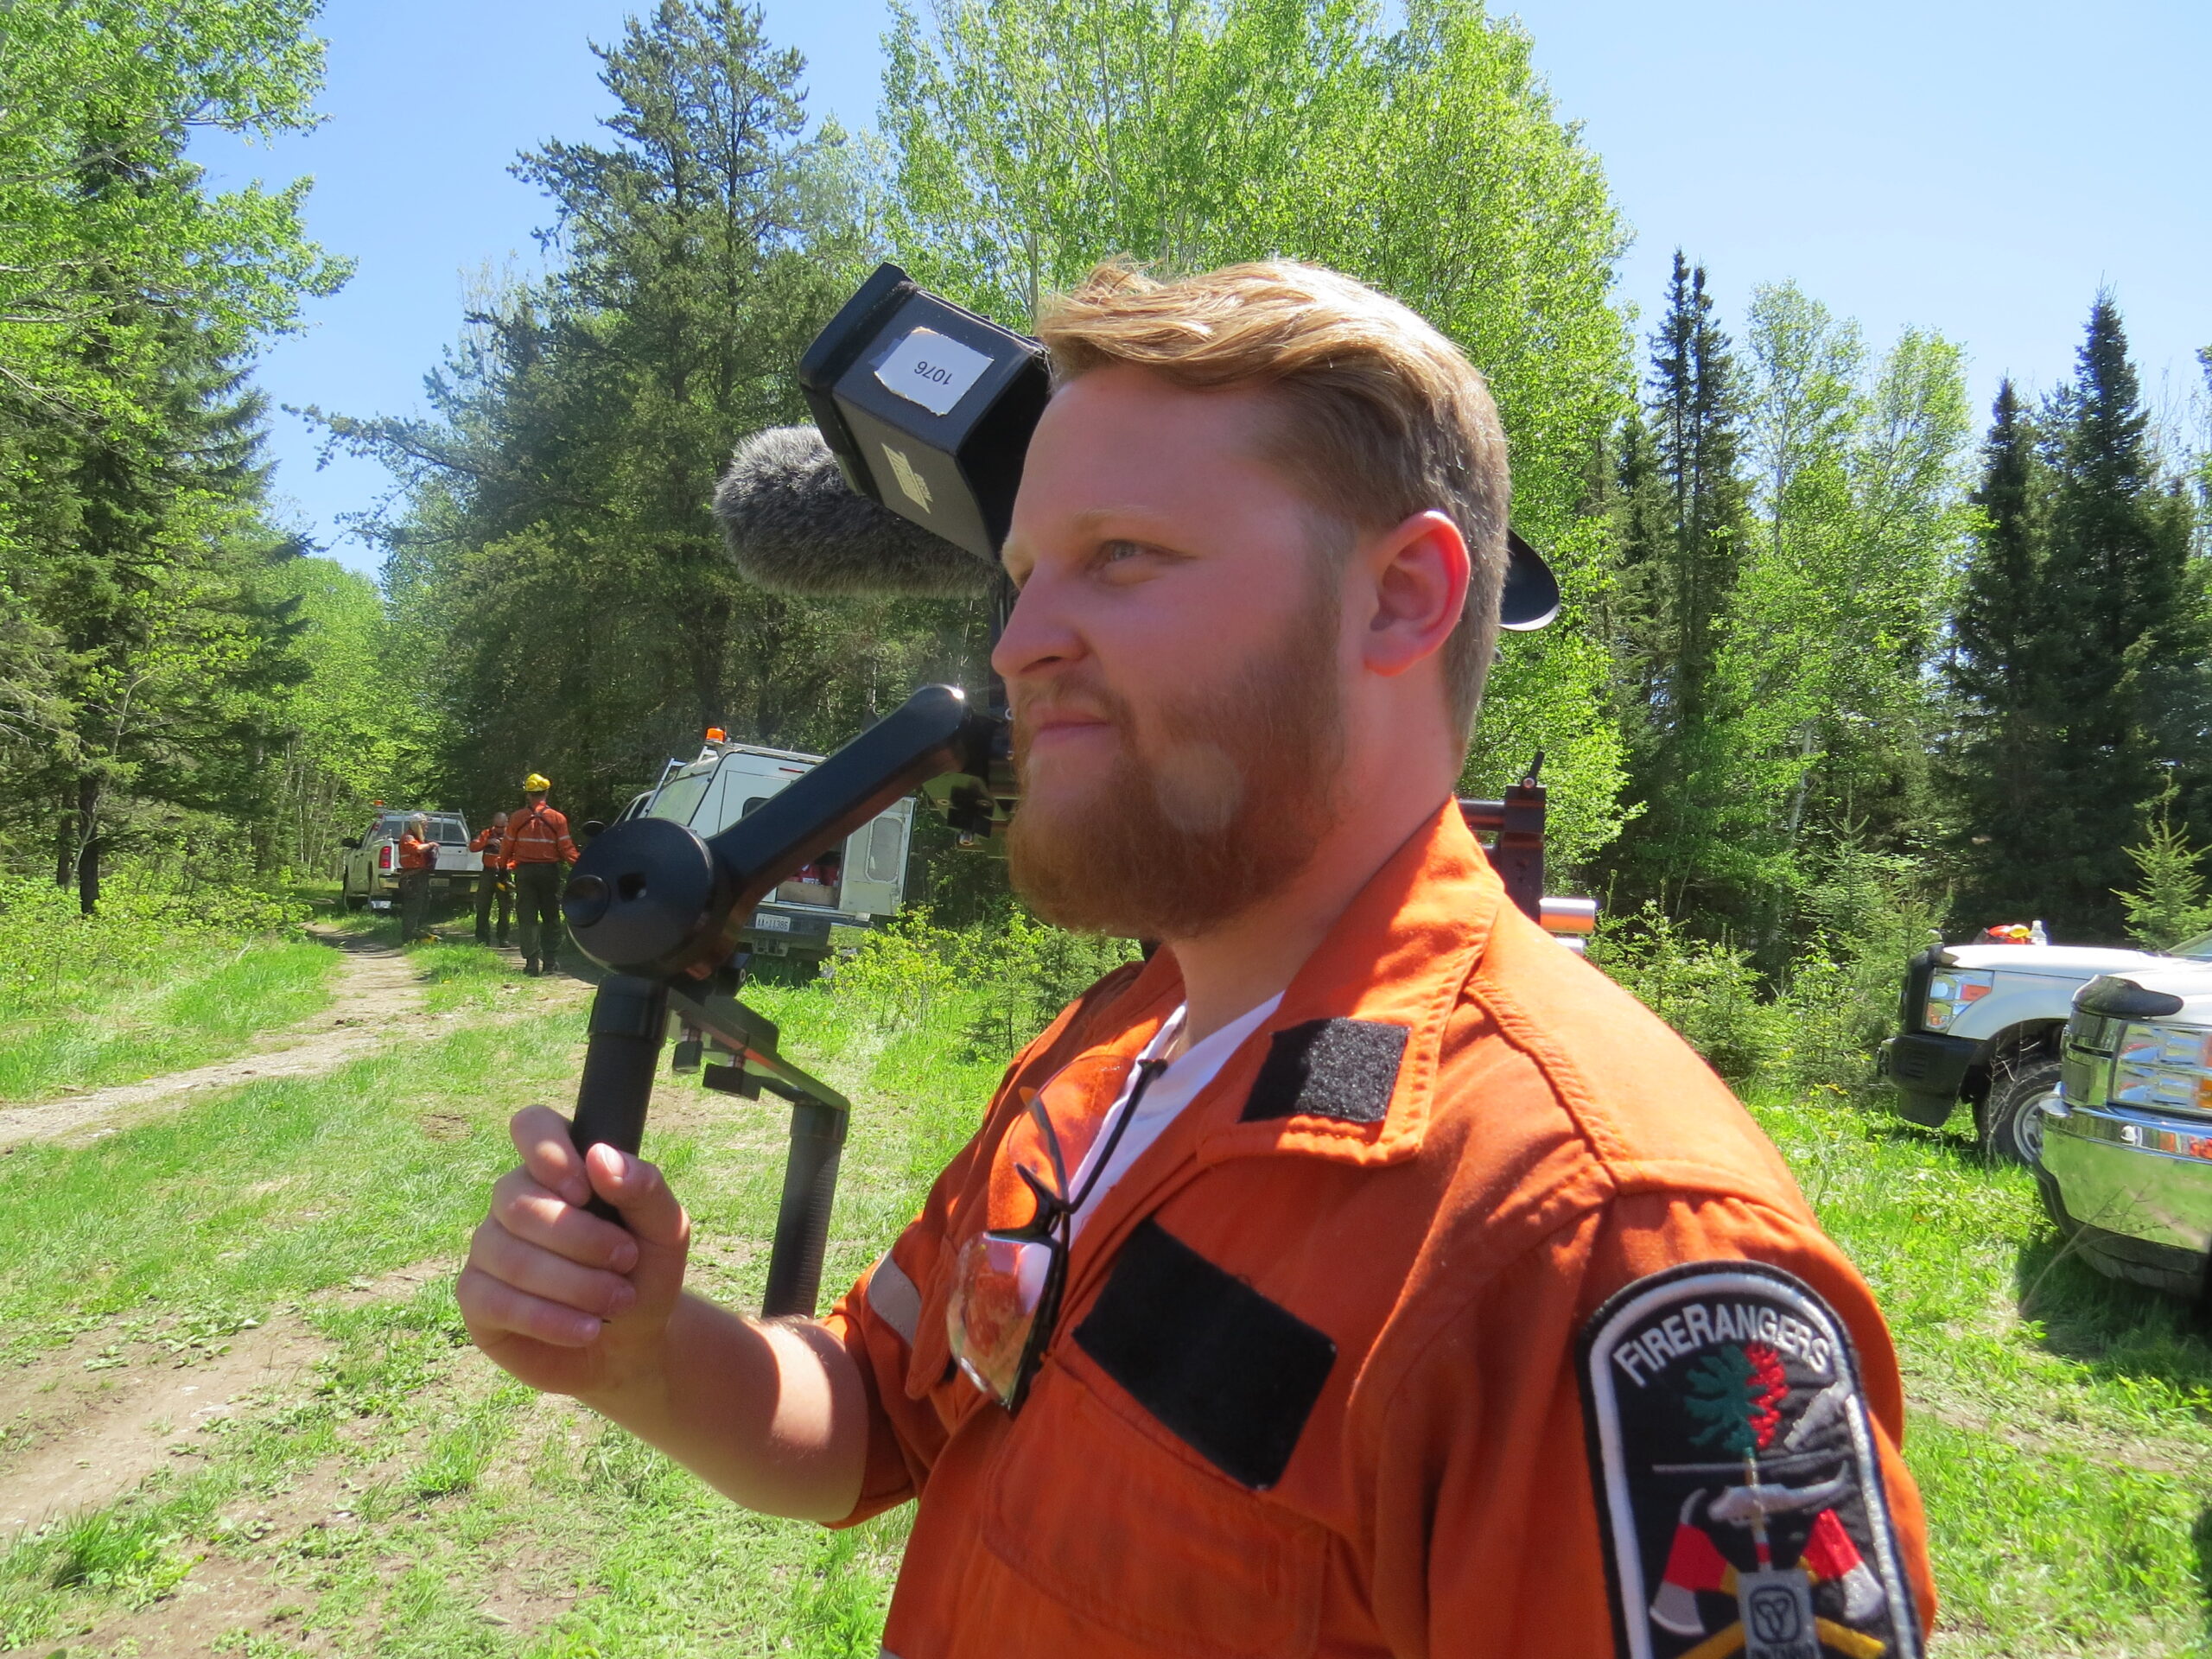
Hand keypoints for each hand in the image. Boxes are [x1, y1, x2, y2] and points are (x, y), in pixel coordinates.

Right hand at [457, 1104, 691, 1403]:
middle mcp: (515, 1199)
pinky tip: (586, 1329)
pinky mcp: (476, 1298)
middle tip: (627, 1262)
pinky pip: (496, 1300)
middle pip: (520, 1201)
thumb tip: (601, 1156)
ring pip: (508, 1254)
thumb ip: (644, 1187)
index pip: (531, 1126)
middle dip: (582, 1239)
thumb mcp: (666, 1230)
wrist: (634, 1343)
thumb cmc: (645, 1273)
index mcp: (560, 1168)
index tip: (584, 1191)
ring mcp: (489, 1247)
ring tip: (617, 1303)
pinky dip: (549, 1318)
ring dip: (574, 1284)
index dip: (548, 1151)